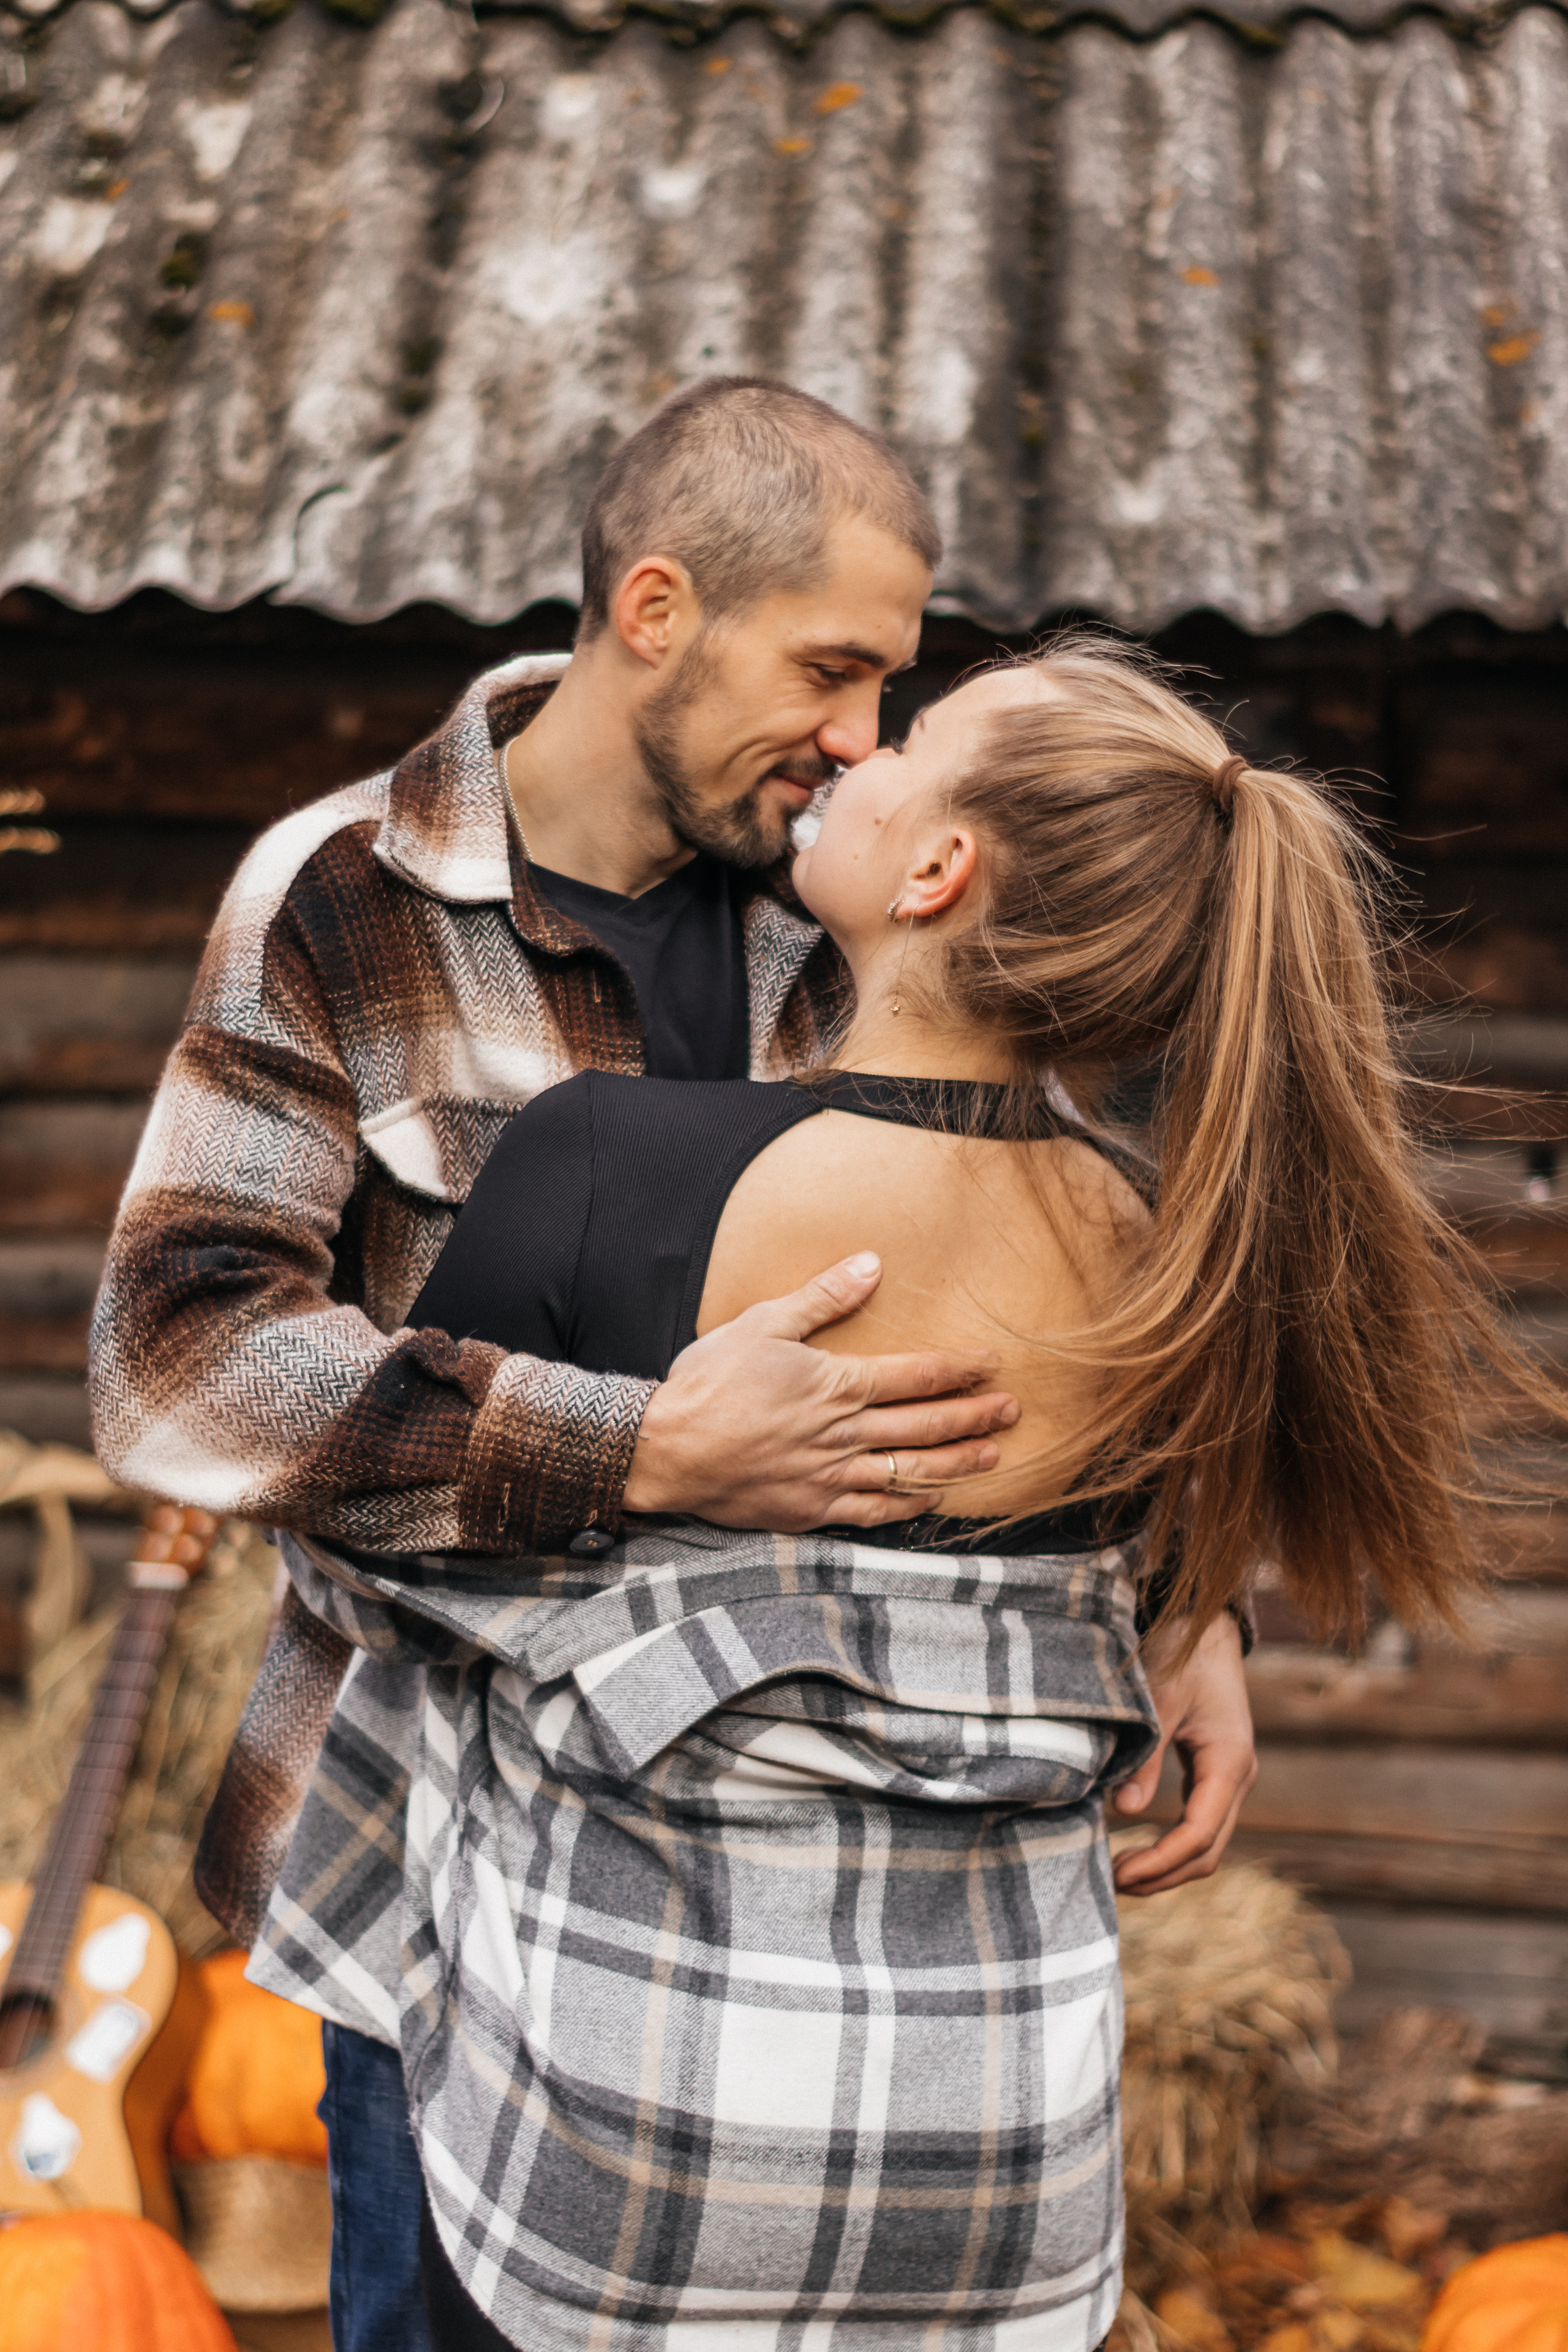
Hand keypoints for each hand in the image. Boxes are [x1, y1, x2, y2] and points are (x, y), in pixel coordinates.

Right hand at [622, 1251, 1018, 1529]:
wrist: (665, 1449)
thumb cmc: (710, 1382)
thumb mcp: (763, 1322)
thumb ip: (823, 1297)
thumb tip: (871, 1265)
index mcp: (836, 1385)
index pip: (915, 1375)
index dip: (959, 1369)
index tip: (992, 1363)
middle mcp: (843, 1434)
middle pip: (926, 1425)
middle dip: (974, 1416)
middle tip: (1012, 1410)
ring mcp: (830, 1477)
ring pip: (910, 1472)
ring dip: (956, 1463)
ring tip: (992, 1456)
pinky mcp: (811, 1510)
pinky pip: (873, 1513)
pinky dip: (908, 1507)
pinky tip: (931, 1500)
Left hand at [1110, 1609, 1256, 1894]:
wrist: (1205, 1625)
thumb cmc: (1182, 1654)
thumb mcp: (1158, 1700)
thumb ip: (1145, 1756)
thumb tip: (1127, 1812)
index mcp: (1230, 1762)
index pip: (1199, 1834)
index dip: (1160, 1862)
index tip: (1120, 1873)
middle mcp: (1239, 1778)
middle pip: (1207, 1852)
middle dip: (1163, 1876)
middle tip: (1112, 1884)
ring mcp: (1231, 1779)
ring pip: (1207, 1845)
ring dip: (1168, 1867)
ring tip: (1121, 1874)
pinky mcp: (1217, 1774)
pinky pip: (1201, 1825)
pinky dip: (1172, 1847)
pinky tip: (1139, 1851)